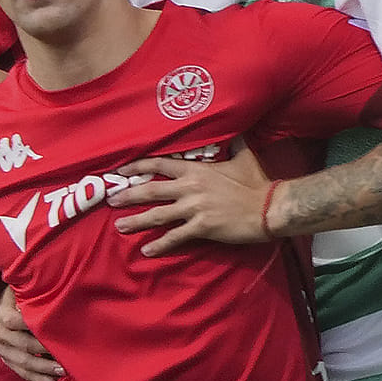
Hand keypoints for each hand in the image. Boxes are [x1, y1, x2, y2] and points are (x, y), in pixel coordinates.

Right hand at [0, 288, 61, 380]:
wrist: (12, 305)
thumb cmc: (26, 298)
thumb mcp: (27, 292)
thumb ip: (35, 295)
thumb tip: (55, 298)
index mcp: (3, 313)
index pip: (14, 321)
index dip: (34, 327)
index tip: (55, 332)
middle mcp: (0, 332)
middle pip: (22, 346)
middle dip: (44, 353)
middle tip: (64, 359)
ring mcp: (2, 347)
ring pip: (21, 362)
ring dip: (42, 369)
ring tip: (61, 372)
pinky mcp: (7, 358)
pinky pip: (20, 371)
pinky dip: (36, 377)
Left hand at [107, 146, 272, 254]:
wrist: (270, 207)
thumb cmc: (258, 182)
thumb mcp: (245, 157)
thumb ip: (236, 144)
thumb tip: (239, 130)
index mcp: (196, 169)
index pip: (159, 165)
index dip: (137, 167)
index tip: (121, 170)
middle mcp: (190, 187)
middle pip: (151, 190)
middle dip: (128, 195)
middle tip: (111, 200)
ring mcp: (195, 208)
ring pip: (158, 214)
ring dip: (136, 221)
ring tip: (120, 226)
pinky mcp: (202, 227)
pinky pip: (176, 236)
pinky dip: (160, 244)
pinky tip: (147, 250)